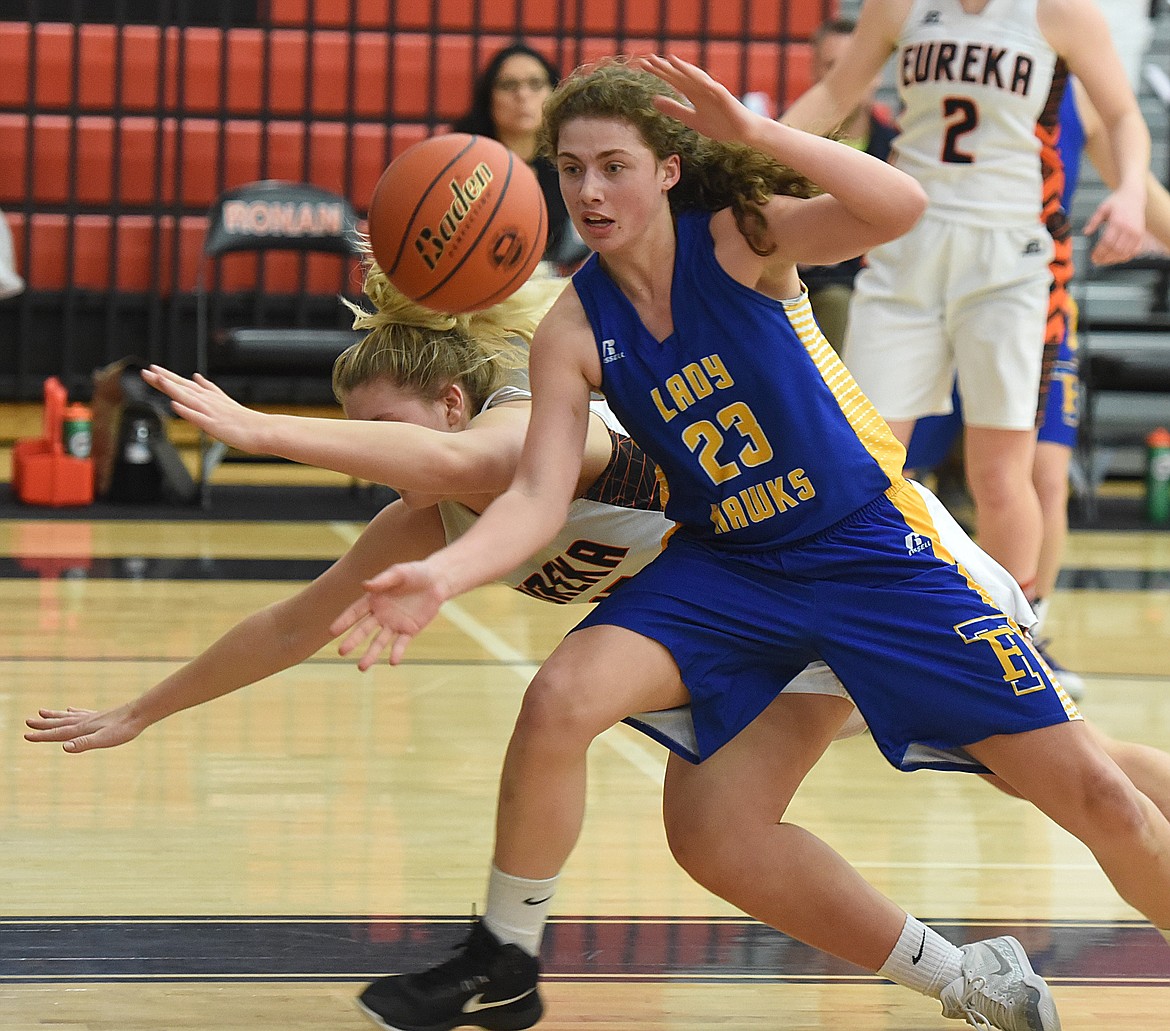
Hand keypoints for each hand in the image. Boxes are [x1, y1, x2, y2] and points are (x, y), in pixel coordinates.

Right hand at [25, 704, 147, 752]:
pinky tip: (70, 708)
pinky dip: (72, 711)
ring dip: (54, 716)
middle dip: (43, 724)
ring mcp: (92, 717)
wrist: (139, 714)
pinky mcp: (101, 715)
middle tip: (27, 721)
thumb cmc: (123, 729)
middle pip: (59, 723)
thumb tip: (63, 747)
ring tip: (42, 711)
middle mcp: (84, 721)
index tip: (26, 735)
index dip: (41, 736)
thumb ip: (83, 743)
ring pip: (68, 716)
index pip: (57, 734)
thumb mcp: (103, 740)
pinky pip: (81, 712)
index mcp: (82, 729)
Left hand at [141, 365, 266, 452]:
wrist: (264, 430)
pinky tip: (175, 405)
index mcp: (209, 397)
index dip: (168, 377)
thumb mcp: (225, 400)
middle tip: (146, 371)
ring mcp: (211, 413)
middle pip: (182, 388)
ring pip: (188, 398)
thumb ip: (209, 389)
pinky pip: (198, 417)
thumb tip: (197, 376)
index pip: (184, 384)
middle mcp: (208, 402)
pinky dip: (186, 411)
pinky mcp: (214, 425)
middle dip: (163, 379)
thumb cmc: (246, 420)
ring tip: (158, 380)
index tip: (153, 369)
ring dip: (172, 389)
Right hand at [328, 560, 446, 669]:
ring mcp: (394, 624)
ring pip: (379, 641)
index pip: (355, 612)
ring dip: (371, 654)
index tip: (332, 632)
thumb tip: (365, 586)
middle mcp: (381, 615)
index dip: (344, 621)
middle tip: (341, 652)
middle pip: (364, 630)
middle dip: (353, 641)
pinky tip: (393, 661)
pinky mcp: (409, 631)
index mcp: (374, 600)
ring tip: (362, 667)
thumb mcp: (398, 573)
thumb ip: (382, 581)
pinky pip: (401, 643)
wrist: (437, 581)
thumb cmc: (415, 573)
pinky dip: (397, 652)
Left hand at [630, 54, 758, 143]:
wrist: (742, 131)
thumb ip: (674, 109)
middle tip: (648, 59)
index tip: (643, 66)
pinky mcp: (725, 99)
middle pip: (681, 76)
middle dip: (666, 68)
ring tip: (671, 61)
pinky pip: (716, 91)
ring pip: (697, 79)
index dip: (659, 73)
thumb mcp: (691, 119)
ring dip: (685, 70)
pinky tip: (699, 80)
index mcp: (693, 93)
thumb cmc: (719, 124)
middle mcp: (702, 89)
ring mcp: (713, 92)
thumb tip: (654, 100)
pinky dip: (708, 85)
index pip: (673, 80)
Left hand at [1085, 188, 1145, 265]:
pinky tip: (1117, 258)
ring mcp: (1136, 232)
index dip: (1099, 252)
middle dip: (1104, 258)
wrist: (1134, 195)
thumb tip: (1086, 232)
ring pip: (1125, 252)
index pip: (1107, 242)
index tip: (1092, 256)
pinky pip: (1135, 251)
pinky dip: (1126, 257)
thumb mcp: (1102, 208)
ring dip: (1114, 260)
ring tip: (1104, 261)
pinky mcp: (1141, 235)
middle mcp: (1129, 228)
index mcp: (1117, 221)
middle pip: (1116, 250)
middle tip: (1096, 261)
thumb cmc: (1117, 202)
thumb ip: (1093, 221)